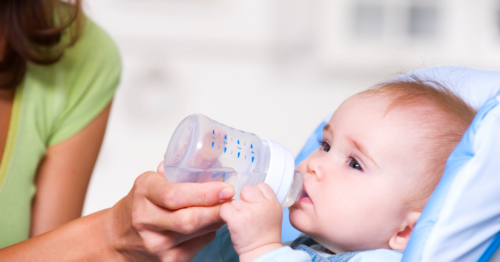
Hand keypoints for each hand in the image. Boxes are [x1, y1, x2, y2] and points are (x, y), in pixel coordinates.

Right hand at [104, 161, 234, 261]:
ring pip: (196, 233)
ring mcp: (155, 243)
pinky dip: (209, 232)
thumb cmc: (138, 205)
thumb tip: (213, 149)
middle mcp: (146, 219)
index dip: (205, 193)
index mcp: (144, 192)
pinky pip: (197, 245)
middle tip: (232, 199)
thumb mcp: (151, 181)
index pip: (175, 195)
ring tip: (225, 208)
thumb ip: (178, 170)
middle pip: (189, 219)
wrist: (116, 237)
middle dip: (216, 209)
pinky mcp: (166, 260)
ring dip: (216, 220)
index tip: (225, 188)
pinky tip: (211, 223)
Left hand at [220, 183, 282, 261]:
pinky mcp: (236, 220)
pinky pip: (225, 208)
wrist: (262, 252)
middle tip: (245, 212)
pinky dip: (225, 215)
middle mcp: (263, 205)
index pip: (261, 186)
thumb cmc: (265, 235)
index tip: (253, 204)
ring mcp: (249, 211)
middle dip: (244, 199)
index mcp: (273, 203)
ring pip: (235, 201)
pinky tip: (232, 223)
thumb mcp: (274, 213)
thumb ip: (265, 200)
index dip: (255, 194)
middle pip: (247, 189)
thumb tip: (251, 193)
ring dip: (234, 210)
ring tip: (241, 222)